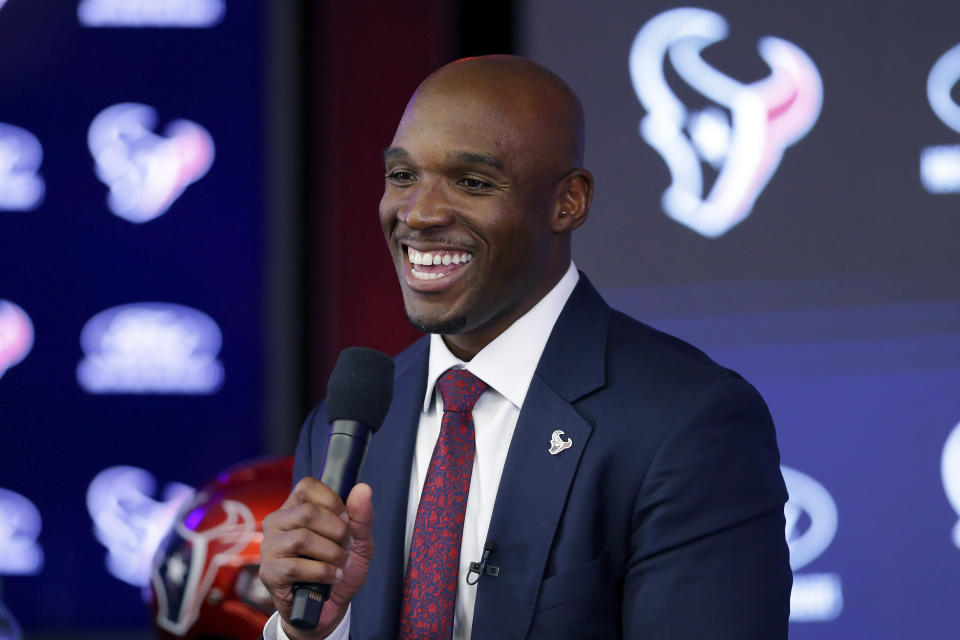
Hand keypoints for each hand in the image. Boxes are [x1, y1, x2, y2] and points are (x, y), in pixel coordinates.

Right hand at [260, 479, 373, 638]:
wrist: (328, 608)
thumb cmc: (338, 569)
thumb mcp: (358, 541)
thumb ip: (361, 515)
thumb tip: (363, 488)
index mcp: (295, 508)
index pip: (307, 486)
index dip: (333, 501)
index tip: (345, 521)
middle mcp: (277, 523)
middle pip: (308, 512)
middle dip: (336, 531)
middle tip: (343, 547)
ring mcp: (270, 547)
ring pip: (302, 538)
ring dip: (331, 554)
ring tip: (338, 564)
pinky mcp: (269, 572)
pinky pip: (296, 566)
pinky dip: (322, 572)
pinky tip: (330, 578)